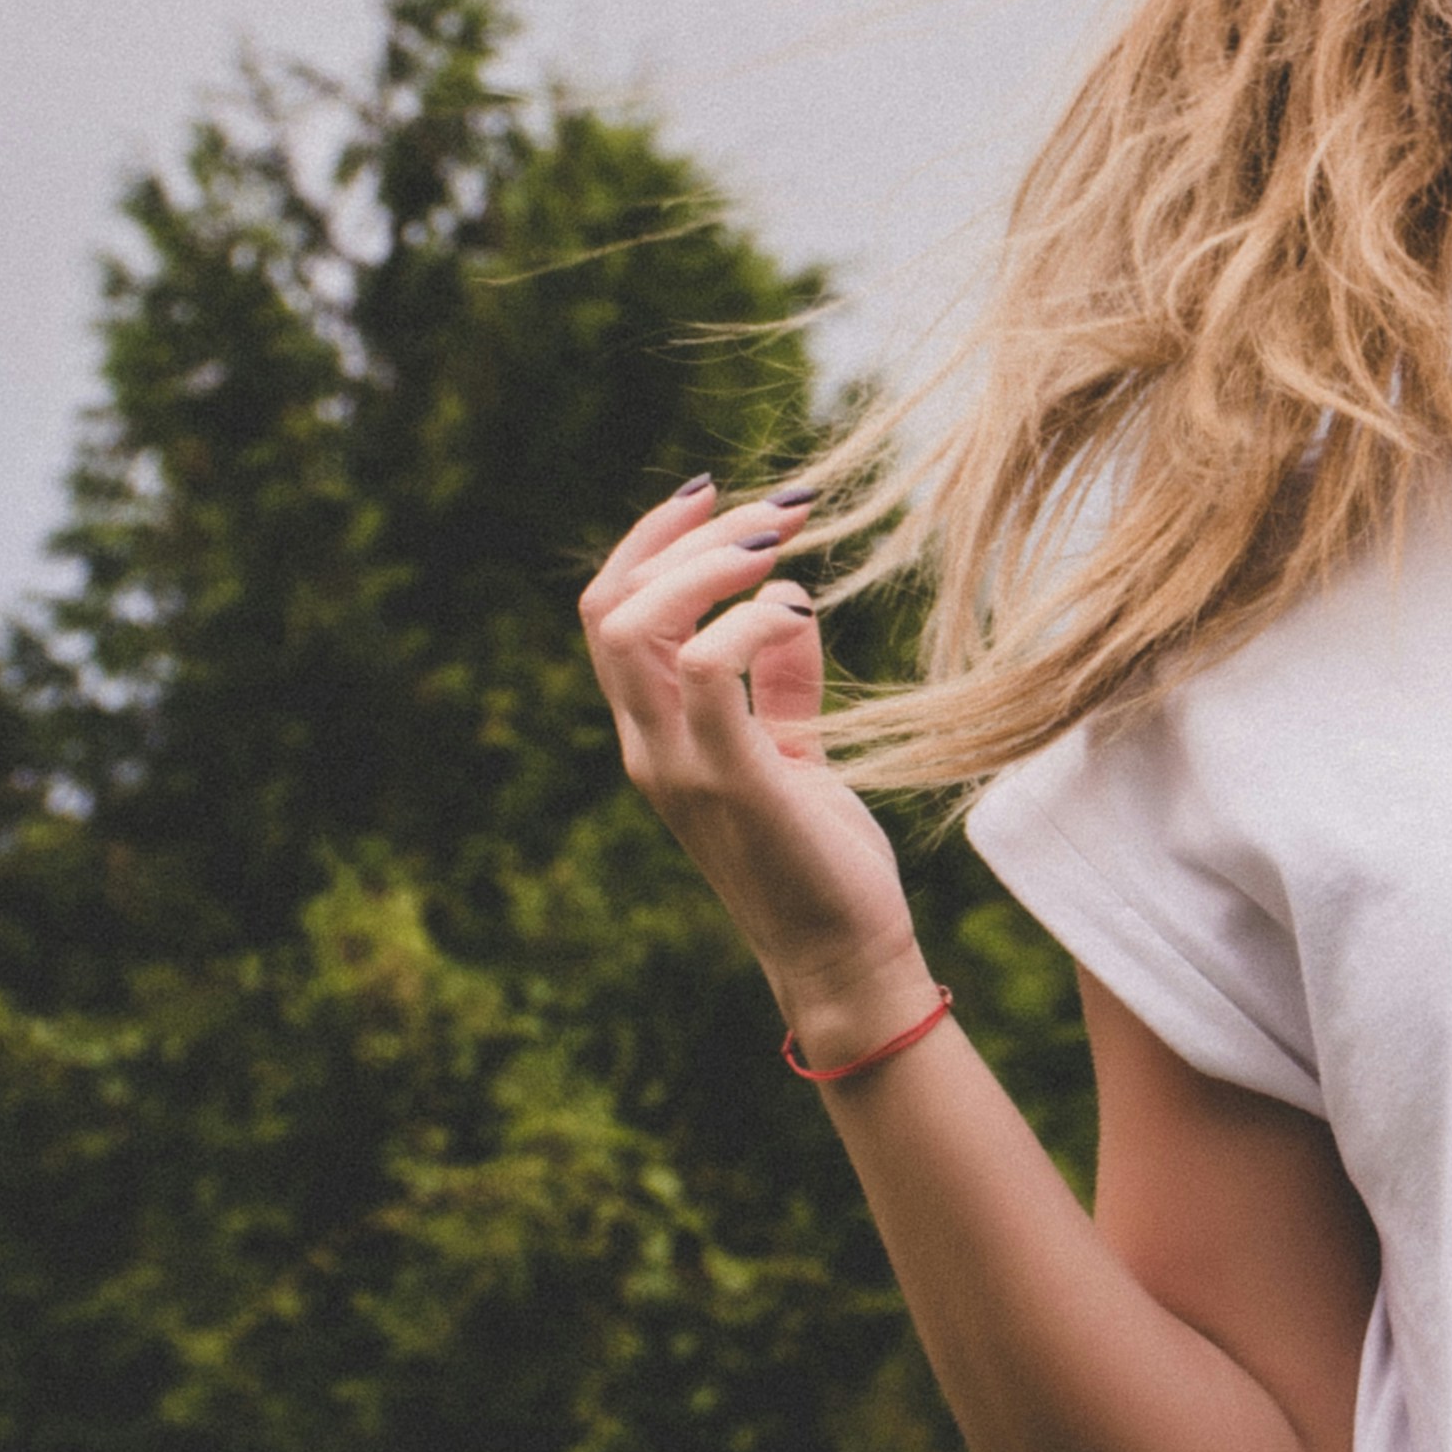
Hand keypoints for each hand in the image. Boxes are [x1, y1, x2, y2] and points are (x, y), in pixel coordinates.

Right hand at [578, 476, 927, 1061]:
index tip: (715, 492)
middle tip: (779, 511)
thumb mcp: (795, 752)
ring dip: (707, 564)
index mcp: (653, 734)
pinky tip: (799, 612)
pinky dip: (749, 620)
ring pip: (636, 627)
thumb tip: (788, 598)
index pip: (608, 612)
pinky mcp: (732, 780)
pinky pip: (707, 670)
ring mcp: (680, 765)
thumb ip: (780, 680)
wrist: (844, 958)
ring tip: (780, 543)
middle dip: (685, 535)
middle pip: (609, 605)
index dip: (649, 540)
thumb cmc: (821, 858)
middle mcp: (649, 745)